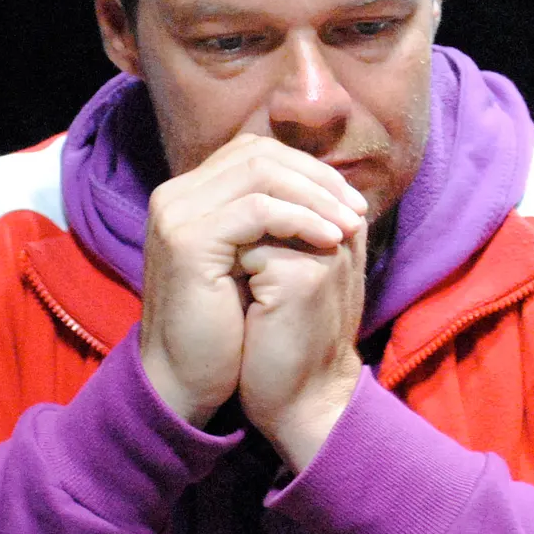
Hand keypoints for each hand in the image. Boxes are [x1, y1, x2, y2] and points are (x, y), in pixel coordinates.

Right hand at [140, 134, 365, 427]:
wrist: (188, 382)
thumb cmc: (229, 330)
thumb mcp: (257, 262)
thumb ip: (278, 219)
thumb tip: (334, 188)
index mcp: (191, 195)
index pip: (256, 152)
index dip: (308, 168)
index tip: (350, 200)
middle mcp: (176, 195)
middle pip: (259, 154)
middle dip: (318, 178)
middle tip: (358, 208)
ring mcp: (176, 214)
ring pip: (260, 174)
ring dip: (316, 196)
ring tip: (351, 225)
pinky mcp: (187, 240)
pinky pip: (256, 210)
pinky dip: (300, 220)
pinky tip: (330, 241)